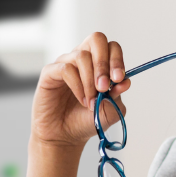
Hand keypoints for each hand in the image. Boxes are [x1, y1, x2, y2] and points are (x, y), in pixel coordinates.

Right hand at [31, 32, 130, 148]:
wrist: (65, 137)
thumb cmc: (86, 120)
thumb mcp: (109, 111)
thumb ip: (117, 96)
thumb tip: (126, 82)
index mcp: (99, 63)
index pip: (111, 47)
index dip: (117, 60)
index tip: (119, 79)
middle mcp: (82, 59)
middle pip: (96, 39)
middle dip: (104, 63)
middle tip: (104, 86)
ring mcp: (65, 63)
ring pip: (82, 56)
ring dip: (90, 81)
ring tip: (91, 102)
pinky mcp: (50, 72)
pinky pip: (66, 69)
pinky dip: (77, 86)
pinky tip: (81, 100)